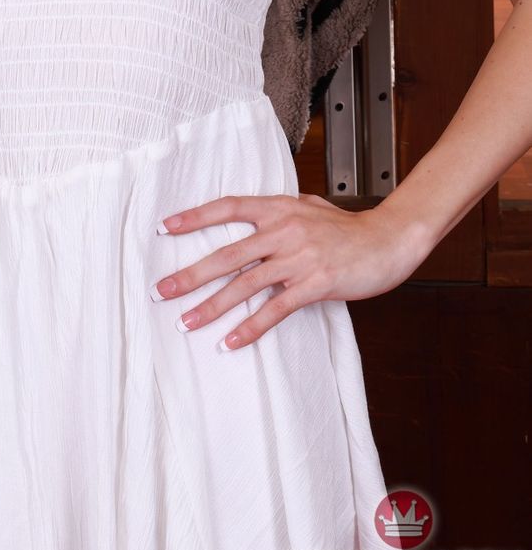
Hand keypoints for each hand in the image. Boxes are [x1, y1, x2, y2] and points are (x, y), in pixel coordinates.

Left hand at [150, 193, 428, 349]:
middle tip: (161, 290)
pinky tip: (230, 342)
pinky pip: (274, 309)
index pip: (227, 207)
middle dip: (190, 274)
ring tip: (186, 323)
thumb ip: (279, 211)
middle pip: (226, 254)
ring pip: (244, 285)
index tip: (164, 228)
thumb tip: (253, 214)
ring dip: (212, 307)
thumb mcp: (309, 207)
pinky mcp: (314, 284)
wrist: (388, 240)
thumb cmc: (348, 227)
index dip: (194, 218)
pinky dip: (250, 327)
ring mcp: (298, 258)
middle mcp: (282, 231)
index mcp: (278, 208)